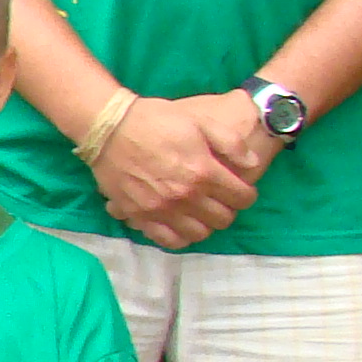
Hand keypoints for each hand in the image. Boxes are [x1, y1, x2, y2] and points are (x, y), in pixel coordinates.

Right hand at [93, 95, 263, 250]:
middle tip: (220, 199)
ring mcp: (161, 210)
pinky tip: (180, 223)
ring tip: (200, 211)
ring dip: (205, 224)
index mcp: (203, 172)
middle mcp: (185, 196)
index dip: (246, 194)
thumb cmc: (157, 120)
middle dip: (228, 209)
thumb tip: (251, 164)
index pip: (242, 198)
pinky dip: (180, 236)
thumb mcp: (200, 121)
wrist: (110, 128)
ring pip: (199, 233)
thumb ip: (231, 143)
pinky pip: (168, 240)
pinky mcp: (140, 216)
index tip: (240, 188)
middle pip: (223, 219)